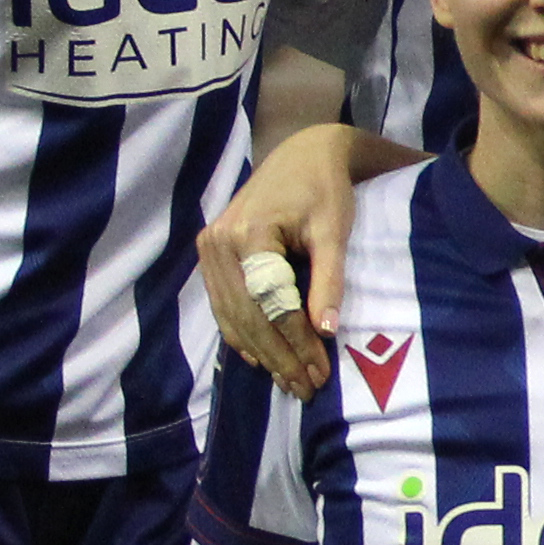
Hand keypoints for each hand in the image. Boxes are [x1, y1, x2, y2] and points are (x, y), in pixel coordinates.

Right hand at [198, 125, 389, 392]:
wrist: (300, 156)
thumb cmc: (324, 191)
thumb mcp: (334, 231)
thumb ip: (329, 280)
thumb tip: (326, 331)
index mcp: (250, 233)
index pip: (273, 303)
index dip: (296, 343)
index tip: (320, 373)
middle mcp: (220, 242)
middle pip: (248, 316)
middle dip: (278, 357)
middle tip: (306, 388)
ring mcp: (209, 248)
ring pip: (232, 316)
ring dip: (260, 353)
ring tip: (289, 382)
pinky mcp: (210, 254)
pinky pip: (222, 305)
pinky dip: (241, 335)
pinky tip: (262, 360)